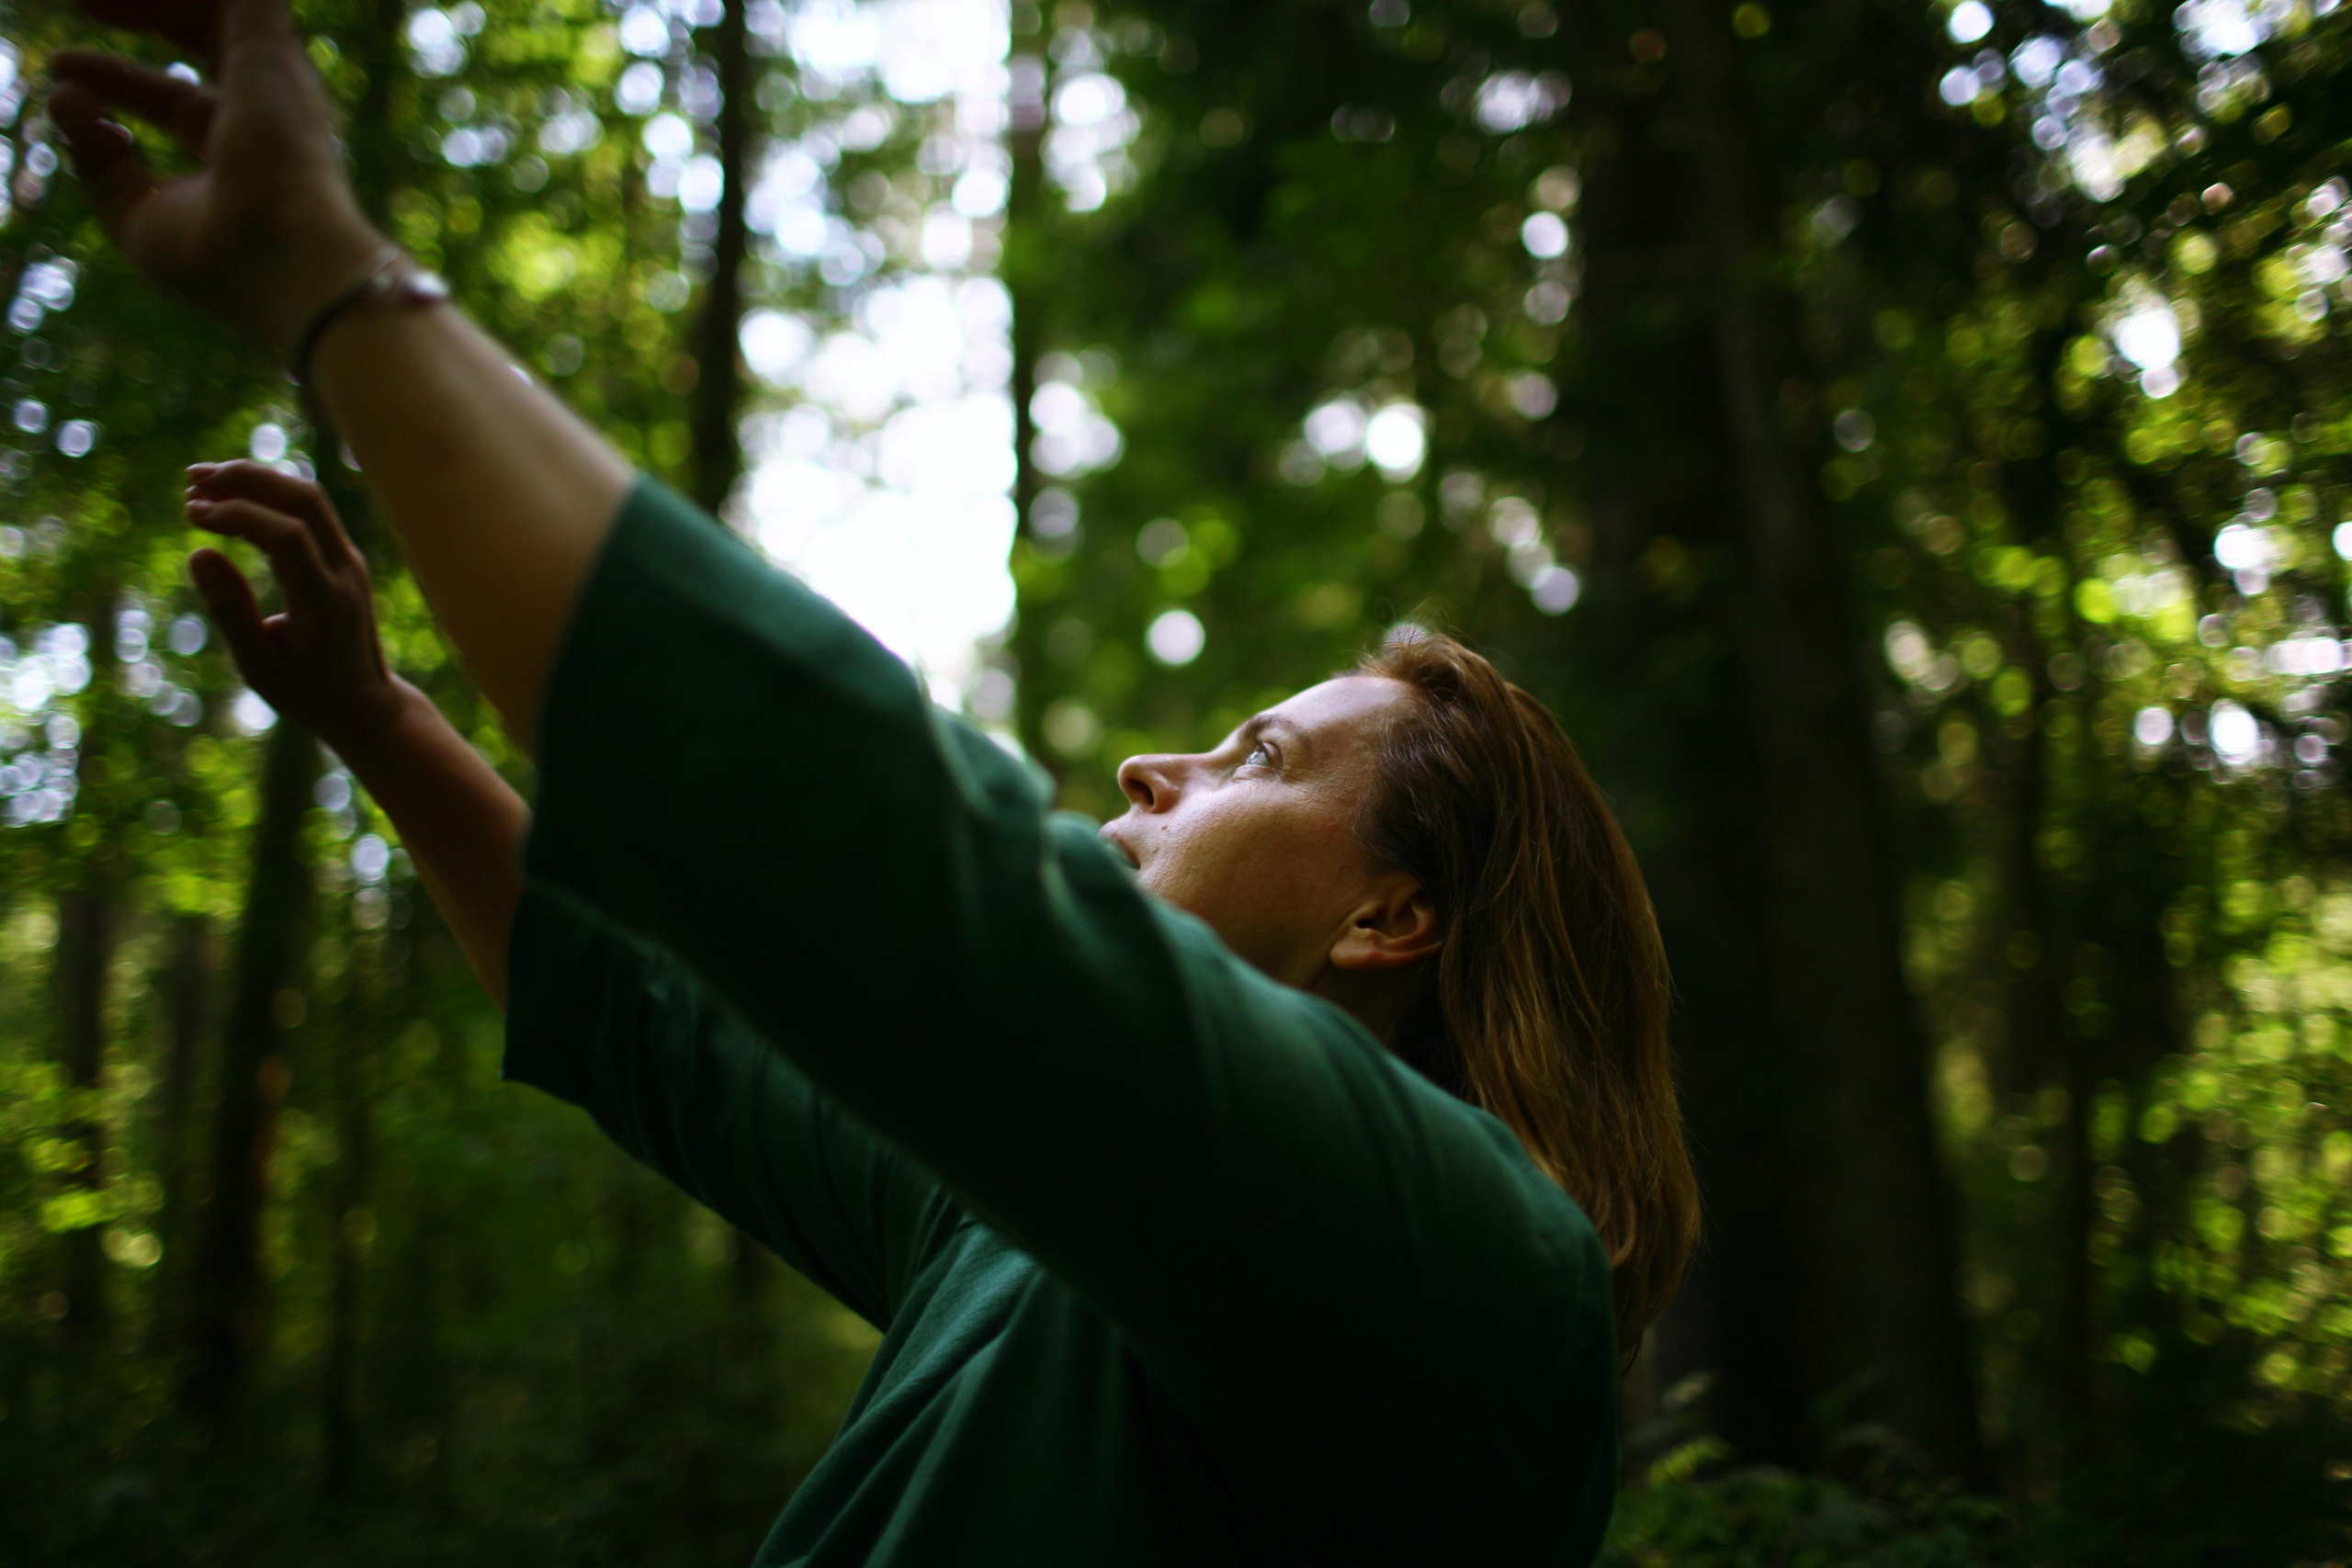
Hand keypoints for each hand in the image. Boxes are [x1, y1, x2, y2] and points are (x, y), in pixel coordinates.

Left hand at [48, 0, 385, 361]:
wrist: (281, 256)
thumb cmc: (221, 259)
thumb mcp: (139, 219)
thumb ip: (102, 167)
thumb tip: (68, 101)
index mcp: (244, 154)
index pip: (175, 98)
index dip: (118, 79)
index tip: (61, 67)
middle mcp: (266, 111)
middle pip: (201, 40)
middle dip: (141, 14)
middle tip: (82, 4)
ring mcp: (273, 76)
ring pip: (213, 6)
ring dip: (153, 0)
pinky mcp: (268, 45)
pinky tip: (123, 0)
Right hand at [185, 460, 416, 748]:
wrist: (366, 704)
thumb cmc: (307, 691)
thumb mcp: (260, 667)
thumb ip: (231, 612)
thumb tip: (199, 553)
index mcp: (325, 603)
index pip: (288, 536)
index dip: (239, 514)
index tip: (191, 513)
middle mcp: (345, 573)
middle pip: (305, 500)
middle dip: (246, 479)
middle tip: (190, 481)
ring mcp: (350, 561)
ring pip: (310, 498)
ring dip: (256, 479)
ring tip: (199, 483)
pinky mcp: (344, 557)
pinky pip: (310, 511)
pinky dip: (269, 495)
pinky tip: (229, 498)